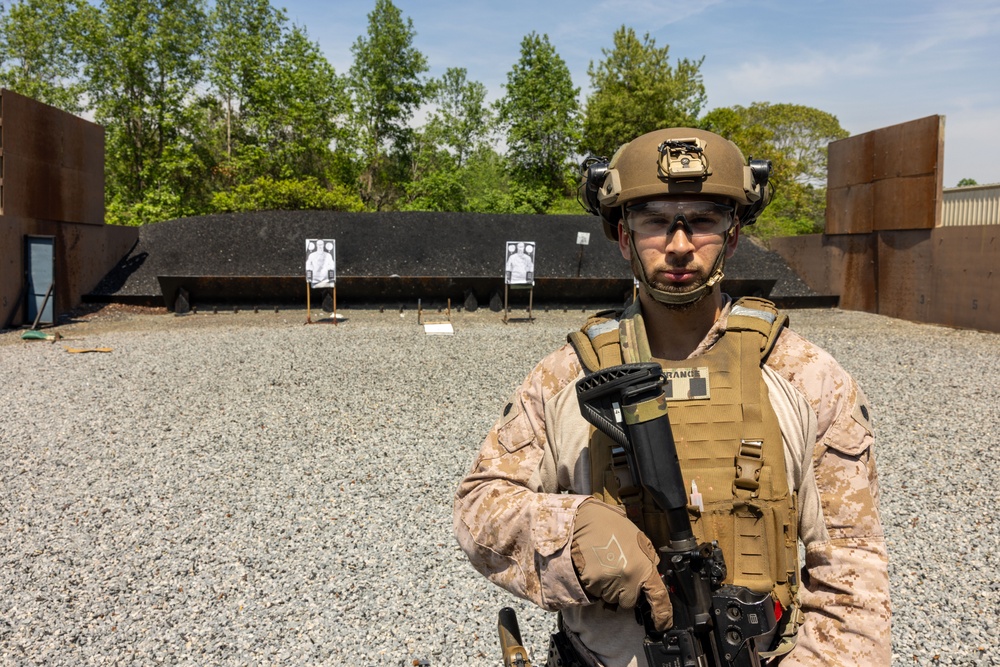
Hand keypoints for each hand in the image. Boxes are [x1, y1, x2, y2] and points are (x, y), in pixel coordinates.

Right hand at [570, 499, 672, 630]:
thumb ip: (647, 560)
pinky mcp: (591, 584)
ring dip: (608, 588)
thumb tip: (652, 575)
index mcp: (644, 567)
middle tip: (617, 570)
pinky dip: (595, 585)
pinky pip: (596, 593)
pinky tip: (593, 567)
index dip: (662, 614)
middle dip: (625, 591)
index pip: (658, 597)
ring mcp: (608, 583)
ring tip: (603, 565)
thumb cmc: (610, 526)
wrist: (582, 520)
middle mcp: (628, 578)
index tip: (662, 624)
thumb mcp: (638, 539)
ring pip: (611, 598)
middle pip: (629, 601)